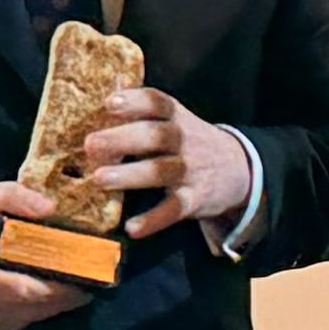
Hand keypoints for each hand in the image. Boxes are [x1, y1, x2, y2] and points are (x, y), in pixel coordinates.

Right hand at [0, 180, 102, 329]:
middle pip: (22, 308)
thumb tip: (51, 209)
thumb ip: (13, 197)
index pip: (19, 289)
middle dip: (58, 299)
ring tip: (73, 291)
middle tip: (88, 285)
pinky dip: (26, 312)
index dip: (56, 289)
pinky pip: (3, 323)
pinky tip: (44, 298)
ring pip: (16, 320)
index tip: (85, 280)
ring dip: (45, 308)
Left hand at [77, 86, 255, 242]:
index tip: (109, 103)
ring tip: (99, 179)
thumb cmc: (189, 143)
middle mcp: (184, 140)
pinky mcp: (195, 199)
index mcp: (176, 117)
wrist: (238, 169)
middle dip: (122, 139)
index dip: (134, 101)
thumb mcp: (175, 121)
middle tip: (90, 144)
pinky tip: (132, 228)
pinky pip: (174, 210)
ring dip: (130, 175)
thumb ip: (142, 115)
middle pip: (155, 135)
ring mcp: (190, 170)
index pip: (157, 103)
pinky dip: (153, 220)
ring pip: (161, 171)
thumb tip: (97, 103)